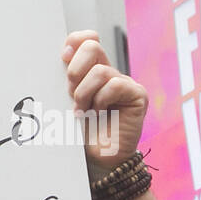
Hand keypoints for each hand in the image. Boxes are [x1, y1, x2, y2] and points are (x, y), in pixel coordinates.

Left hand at [61, 31, 147, 173]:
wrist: (96, 161)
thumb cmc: (78, 133)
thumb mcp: (65, 101)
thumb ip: (67, 79)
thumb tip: (65, 51)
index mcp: (90, 70)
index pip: (85, 39)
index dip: (74, 41)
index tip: (63, 58)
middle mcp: (108, 73)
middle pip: (92, 46)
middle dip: (75, 70)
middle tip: (71, 93)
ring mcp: (124, 83)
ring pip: (100, 71)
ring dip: (84, 94)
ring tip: (83, 112)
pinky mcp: (137, 95)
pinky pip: (116, 85)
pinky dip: (102, 100)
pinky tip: (99, 114)